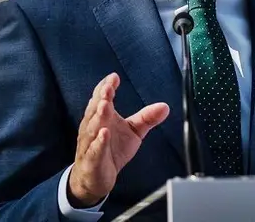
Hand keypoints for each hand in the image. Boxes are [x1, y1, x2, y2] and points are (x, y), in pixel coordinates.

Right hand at [68, 73, 169, 206]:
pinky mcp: (92, 160)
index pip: (101, 97)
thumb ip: (146, 118)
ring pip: (92, 127)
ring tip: (106, 105)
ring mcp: (90, 143)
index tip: (114, 77)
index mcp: (102, 117)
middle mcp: (93, 127)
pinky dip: (99, 142)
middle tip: (108, 88)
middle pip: (95, 109)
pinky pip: (95, 149)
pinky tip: (104, 133)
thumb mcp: (133, 132)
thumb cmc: (111, 150)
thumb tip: (164, 106)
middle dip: (101, 97)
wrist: (95, 177)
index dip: (106, 86)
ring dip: (98, 116)